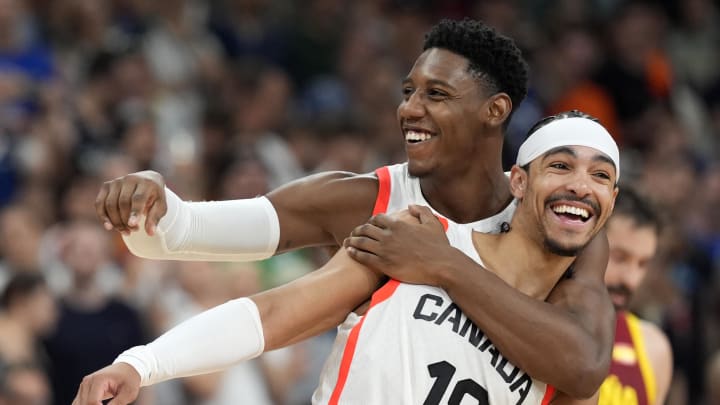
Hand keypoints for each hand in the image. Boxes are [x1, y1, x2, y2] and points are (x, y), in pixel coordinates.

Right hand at [72, 363, 140, 404]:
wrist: (127, 368)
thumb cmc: (129, 378)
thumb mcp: (129, 392)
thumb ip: (117, 404)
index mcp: (98, 379)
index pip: (92, 402)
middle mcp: (87, 382)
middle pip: (84, 404)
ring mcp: (84, 386)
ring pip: (79, 404)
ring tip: (107, 404)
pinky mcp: (83, 391)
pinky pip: (78, 403)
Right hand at [95, 171, 165, 235]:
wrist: (147, 180)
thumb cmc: (154, 197)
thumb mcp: (160, 207)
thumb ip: (154, 219)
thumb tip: (150, 233)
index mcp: (146, 183)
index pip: (138, 198)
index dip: (134, 212)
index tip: (132, 224)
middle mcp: (130, 179)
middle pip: (123, 203)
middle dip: (126, 220)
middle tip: (134, 231)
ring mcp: (116, 181)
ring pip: (110, 204)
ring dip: (116, 221)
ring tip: (126, 231)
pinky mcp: (107, 185)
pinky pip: (100, 203)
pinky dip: (102, 216)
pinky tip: (109, 227)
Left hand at [344, 205, 459, 285]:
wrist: (441, 265)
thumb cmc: (439, 246)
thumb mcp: (433, 223)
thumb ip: (421, 211)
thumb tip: (410, 206)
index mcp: (398, 225)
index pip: (377, 218)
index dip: (370, 221)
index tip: (367, 225)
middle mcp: (389, 235)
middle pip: (365, 229)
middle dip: (357, 230)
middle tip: (352, 233)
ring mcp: (385, 250)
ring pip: (361, 242)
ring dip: (352, 241)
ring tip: (346, 242)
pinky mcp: (384, 264)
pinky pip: (364, 257)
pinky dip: (354, 253)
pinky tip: (350, 252)